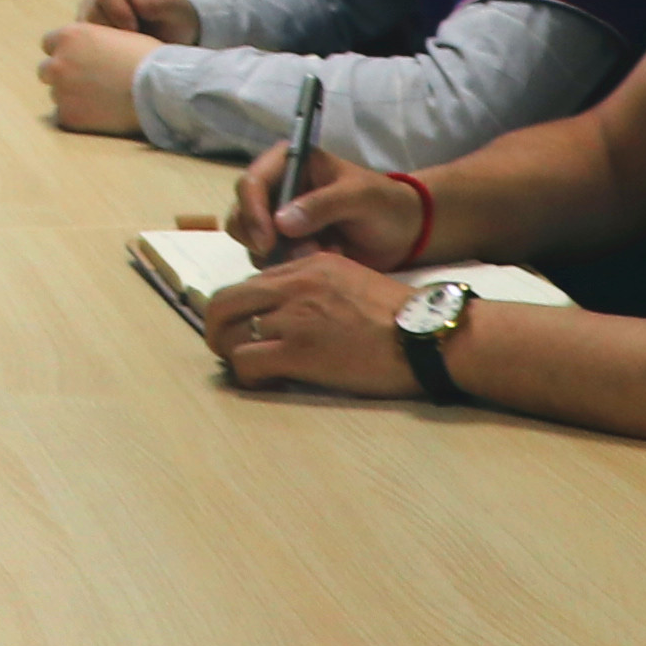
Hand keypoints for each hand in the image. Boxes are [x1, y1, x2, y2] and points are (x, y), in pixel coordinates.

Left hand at [36, 21, 161, 139]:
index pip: (49, 43)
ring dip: (73, 96)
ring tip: (102, 99)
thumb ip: (91, 42)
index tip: (80, 60)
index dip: (65, 51)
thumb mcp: (115, 35)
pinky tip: (104, 114)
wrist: (161, 89)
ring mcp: (61, 92)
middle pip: (47, 70)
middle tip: (88, 83)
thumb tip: (84, 51)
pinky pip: (68, 117)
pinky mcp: (68, 117)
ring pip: (58, 94)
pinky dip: (81, 117)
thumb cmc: (148, 58)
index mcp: (69, 36)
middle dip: (63, 75)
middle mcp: (58, 63)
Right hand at [86, 0, 204, 43]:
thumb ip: (162, 2)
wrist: (169, 36)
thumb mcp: (178, 10)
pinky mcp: (85, 31)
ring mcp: (89, 9)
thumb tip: (137, 0)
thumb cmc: (174, 16)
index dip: (115, 8)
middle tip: (137, 43)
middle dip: (114, 31)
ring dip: (110, 44)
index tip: (134, 27)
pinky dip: (105, 54)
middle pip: (92, 10)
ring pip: (86, 31)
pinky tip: (124, 54)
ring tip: (133, 47)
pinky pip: (86, 45)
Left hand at [196, 248, 417, 397]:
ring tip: (249, 369)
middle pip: (225, 302)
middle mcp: (294, 284)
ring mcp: (294, 317)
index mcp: (308, 265)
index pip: (251, 283)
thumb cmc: (401, 319)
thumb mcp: (352, 281)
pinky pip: (245, 361)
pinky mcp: (298, 350)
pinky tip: (263, 381)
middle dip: (217, 328)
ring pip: (228, 332)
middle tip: (228, 349)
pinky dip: (245, 375)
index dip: (242, 310)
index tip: (248, 328)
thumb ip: (316, 288)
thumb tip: (288, 312)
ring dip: (231, 354)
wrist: (428, 337)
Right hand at [232, 151, 443, 261]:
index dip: (252, 212)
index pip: (251, 182)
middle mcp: (278, 189)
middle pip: (241, 214)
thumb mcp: (360, 197)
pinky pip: (269, 260)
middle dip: (260, 239)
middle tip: (291, 254)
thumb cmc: (384, 204)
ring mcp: (280, 219)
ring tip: (318, 254)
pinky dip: (288, 266)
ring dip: (278, 255)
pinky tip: (321, 260)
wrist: (403, 234)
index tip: (267, 241)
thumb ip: (324, 204)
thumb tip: (281, 222)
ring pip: (251, 241)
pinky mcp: (287, 245)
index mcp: (290, 164)